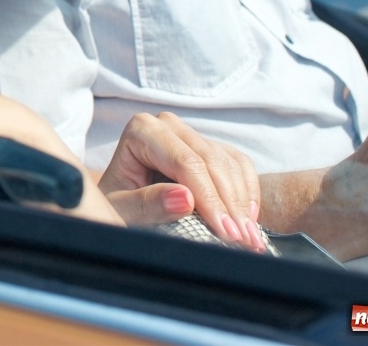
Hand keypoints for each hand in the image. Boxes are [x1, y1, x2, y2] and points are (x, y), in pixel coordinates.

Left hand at [100, 111, 264, 251]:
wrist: (120, 199)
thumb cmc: (116, 203)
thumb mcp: (121, 209)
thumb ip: (147, 204)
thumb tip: (185, 199)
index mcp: (143, 130)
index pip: (186, 163)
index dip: (210, 199)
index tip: (226, 232)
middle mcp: (168, 125)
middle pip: (211, 163)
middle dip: (231, 205)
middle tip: (246, 242)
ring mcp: (190, 133)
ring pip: (228, 165)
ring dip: (243, 204)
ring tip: (251, 240)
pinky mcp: (209, 146)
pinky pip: (239, 164)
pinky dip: (247, 191)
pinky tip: (250, 218)